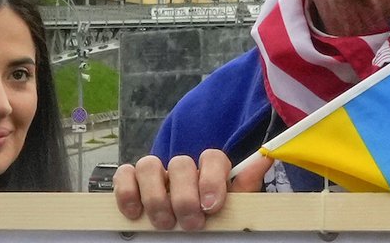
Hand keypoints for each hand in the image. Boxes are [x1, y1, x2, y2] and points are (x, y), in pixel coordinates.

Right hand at [113, 149, 271, 230]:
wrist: (192, 233)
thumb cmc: (212, 219)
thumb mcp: (232, 208)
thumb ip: (245, 186)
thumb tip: (265, 159)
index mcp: (209, 170)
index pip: (212, 157)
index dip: (211, 179)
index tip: (211, 206)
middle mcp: (182, 169)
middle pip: (180, 163)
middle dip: (184, 196)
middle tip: (191, 223)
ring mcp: (156, 175)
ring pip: (148, 164)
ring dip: (156, 196)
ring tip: (165, 223)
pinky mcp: (131, 183)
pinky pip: (124, 175)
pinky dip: (126, 191)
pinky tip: (135, 213)